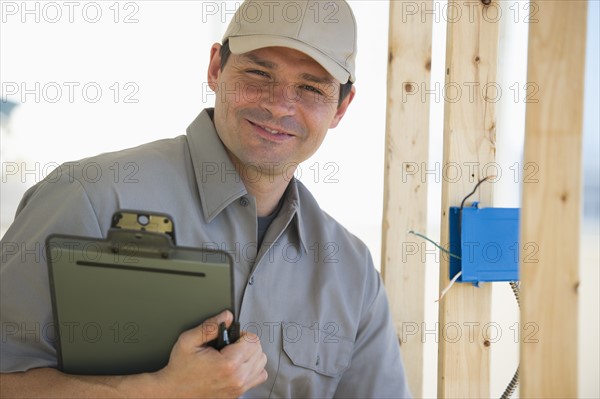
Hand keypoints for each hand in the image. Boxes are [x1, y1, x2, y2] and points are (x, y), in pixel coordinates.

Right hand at [152, 310, 267, 397]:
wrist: (174, 392)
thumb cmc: (181, 368)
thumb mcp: (188, 341)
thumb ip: (209, 326)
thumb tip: (227, 316)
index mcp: (228, 364)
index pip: (252, 340)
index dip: (241, 334)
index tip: (230, 337)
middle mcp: (237, 378)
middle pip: (259, 350)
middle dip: (246, 343)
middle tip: (230, 345)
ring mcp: (239, 388)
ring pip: (261, 363)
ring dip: (251, 355)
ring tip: (234, 354)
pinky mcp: (238, 393)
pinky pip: (259, 376)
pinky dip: (253, 369)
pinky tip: (239, 365)